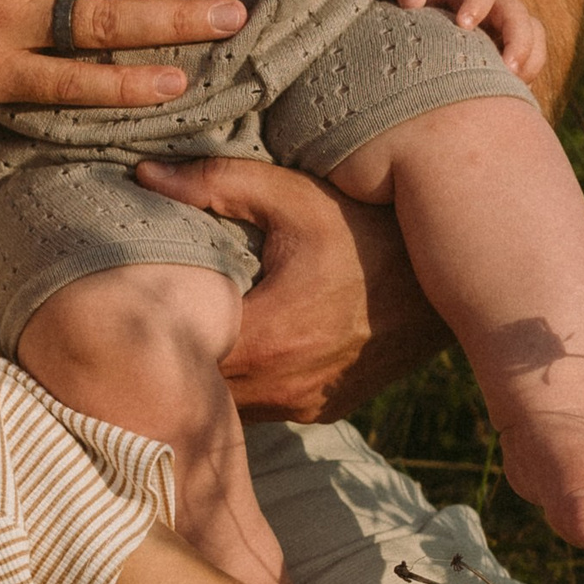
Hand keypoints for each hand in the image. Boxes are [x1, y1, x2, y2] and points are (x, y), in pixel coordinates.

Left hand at [131, 156, 446, 420]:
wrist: (452, 279)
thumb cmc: (368, 230)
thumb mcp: (294, 198)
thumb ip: (216, 185)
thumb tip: (143, 173)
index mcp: (267, 340)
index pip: (178, 352)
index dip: (151, 327)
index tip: (131, 299)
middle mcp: (284, 388)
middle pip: (198, 385)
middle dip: (174, 351)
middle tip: (150, 314)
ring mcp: (306, 406)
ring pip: (230, 402)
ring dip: (210, 370)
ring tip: (189, 327)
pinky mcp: (324, 410)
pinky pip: (265, 405)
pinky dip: (247, 380)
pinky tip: (240, 342)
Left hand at [391, 0, 546, 81]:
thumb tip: (412, 2)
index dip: (476, 5)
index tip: (464, 24)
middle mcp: (499, 2)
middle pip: (519, 16)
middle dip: (518, 41)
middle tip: (508, 68)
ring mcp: (510, 22)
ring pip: (534, 36)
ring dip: (530, 61)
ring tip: (516, 86)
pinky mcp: (514, 41)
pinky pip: (532, 56)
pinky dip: (529, 74)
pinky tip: (513, 95)